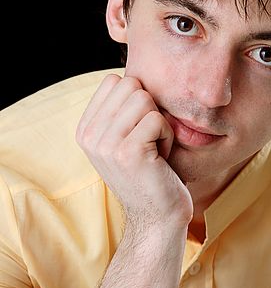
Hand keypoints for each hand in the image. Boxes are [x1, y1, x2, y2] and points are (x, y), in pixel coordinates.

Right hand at [76, 74, 192, 229]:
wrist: (158, 216)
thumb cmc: (152, 171)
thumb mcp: (127, 136)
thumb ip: (122, 108)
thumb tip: (133, 71)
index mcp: (86, 128)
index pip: (115, 81)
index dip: (138, 101)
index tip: (139, 132)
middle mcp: (89, 135)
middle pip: (131, 85)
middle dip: (150, 110)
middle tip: (149, 141)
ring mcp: (105, 144)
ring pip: (145, 99)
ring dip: (160, 124)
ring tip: (154, 150)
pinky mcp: (127, 153)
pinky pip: (158, 119)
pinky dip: (167, 137)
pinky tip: (160, 159)